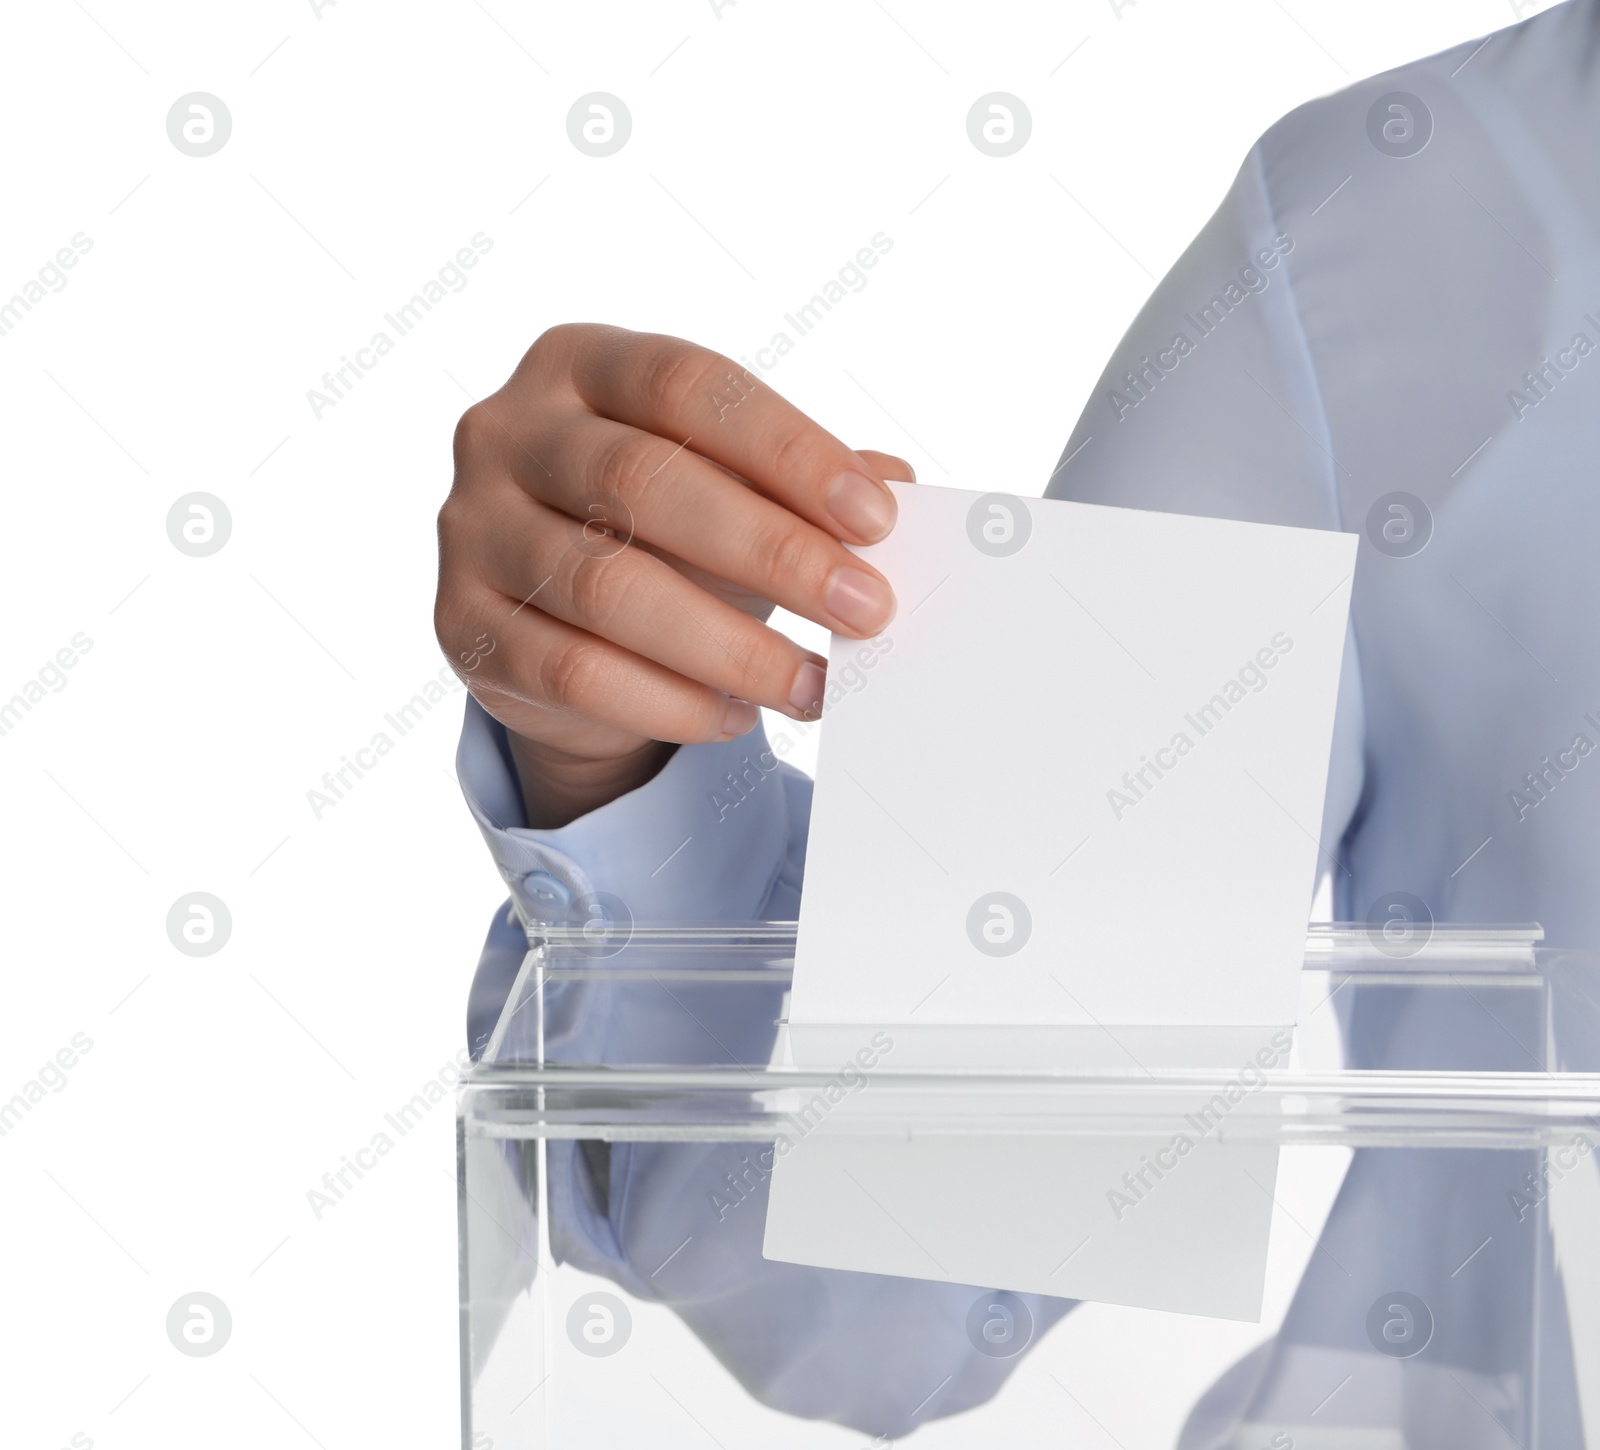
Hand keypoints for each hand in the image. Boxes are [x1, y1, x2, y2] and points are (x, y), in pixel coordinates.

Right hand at [435, 323, 910, 825]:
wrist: (553, 623)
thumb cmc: (656, 532)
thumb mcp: (725, 484)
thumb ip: (797, 478)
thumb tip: (894, 482)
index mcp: (577, 363)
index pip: (687, 384)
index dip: (787, 448)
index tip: (876, 516)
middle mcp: (505, 432)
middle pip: (644, 484)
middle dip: (775, 553)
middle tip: (866, 609)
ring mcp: (472, 530)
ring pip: (609, 590)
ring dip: (732, 648)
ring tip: (812, 684)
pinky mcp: (463, 626)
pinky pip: (578, 674)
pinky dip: (672, 703)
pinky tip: (737, 715)